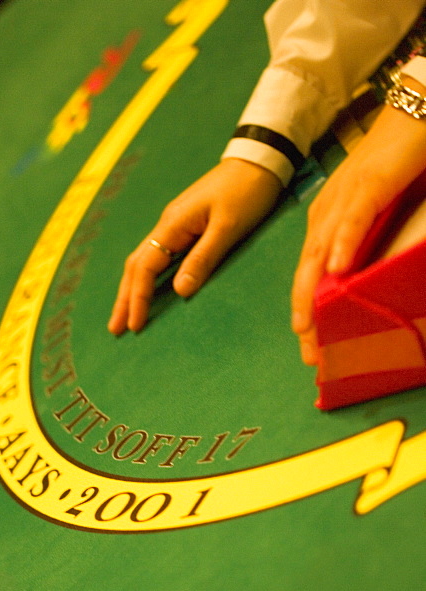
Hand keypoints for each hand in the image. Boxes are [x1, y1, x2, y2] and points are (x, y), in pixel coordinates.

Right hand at [108, 158, 281, 333]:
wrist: (258, 160)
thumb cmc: (247, 191)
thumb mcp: (228, 227)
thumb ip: (203, 258)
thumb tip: (180, 291)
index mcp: (174, 224)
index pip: (145, 267)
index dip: (138, 298)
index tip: (134, 325)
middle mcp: (168, 224)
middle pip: (136, 266)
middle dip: (125, 299)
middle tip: (115, 328)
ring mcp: (175, 224)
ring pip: (144, 261)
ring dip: (132, 289)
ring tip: (124, 315)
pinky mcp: (186, 226)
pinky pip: (158, 257)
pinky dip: (148, 278)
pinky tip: (147, 289)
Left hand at [292, 97, 425, 364]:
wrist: (418, 107)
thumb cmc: (402, 162)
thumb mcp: (378, 212)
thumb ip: (367, 245)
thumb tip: (363, 283)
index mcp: (328, 222)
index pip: (311, 275)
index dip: (307, 311)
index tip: (310, 349)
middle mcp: (328, 213)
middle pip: (308, 271)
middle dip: (305, 315)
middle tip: (309, 354)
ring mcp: (346, 197)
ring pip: (321, 251)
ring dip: (314, 292)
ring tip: (309, 328)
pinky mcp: (370, 181)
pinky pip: (353, 218)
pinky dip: (343, 244)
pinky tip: (339, 271)